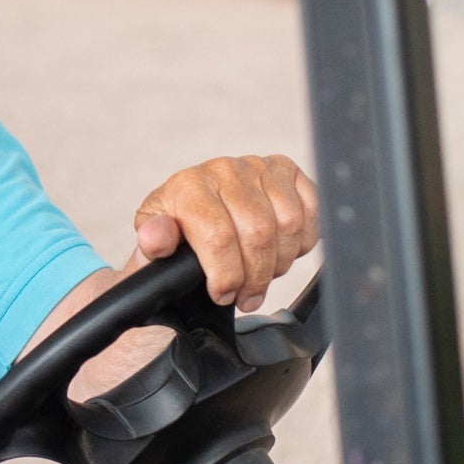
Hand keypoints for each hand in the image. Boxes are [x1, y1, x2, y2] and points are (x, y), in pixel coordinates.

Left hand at [49, 153, 319, 402]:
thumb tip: (157, 238)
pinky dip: (302, 241)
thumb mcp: (154, 244)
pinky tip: (280, 252)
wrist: (196, 210)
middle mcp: (224, 169)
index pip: (219, 236)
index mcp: (188, 186)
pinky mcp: (286, 171)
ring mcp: (257, 167)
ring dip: (279, 262)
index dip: (226, 275)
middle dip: (255, 276)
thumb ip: (153, 243)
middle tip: (245, 295)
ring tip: (261, 275)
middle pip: (259, 233)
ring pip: (288, 225)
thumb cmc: (178, 232)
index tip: (222, 294)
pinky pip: (311, 211)